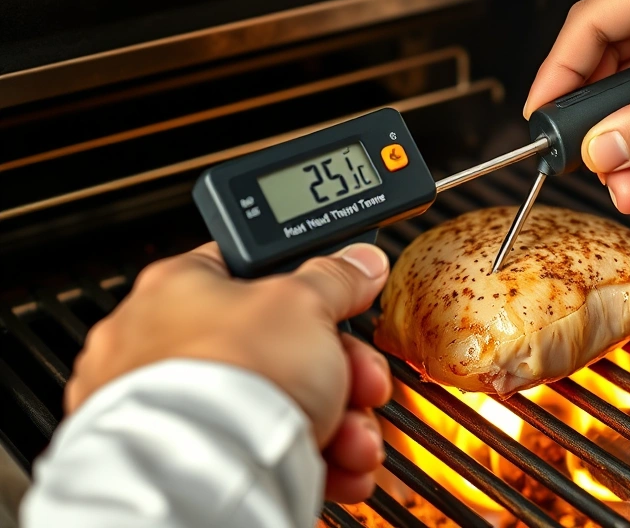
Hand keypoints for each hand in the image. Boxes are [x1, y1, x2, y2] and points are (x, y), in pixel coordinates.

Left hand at [66, 242, 392, 503]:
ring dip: (336, 420)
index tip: (344, 305)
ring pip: (275, 404)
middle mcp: (162, 346)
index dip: (308, 290)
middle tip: (363, 382)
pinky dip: (307, 457)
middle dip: (339, 372)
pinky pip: (260, 449)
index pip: (250, 273)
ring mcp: (172, 409)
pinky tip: (339, 467)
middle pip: (276, 349)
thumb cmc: (234, 376)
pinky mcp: (190, 460)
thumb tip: (359, 262)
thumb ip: (336, 278)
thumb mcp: (307, 303)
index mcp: (178, 288)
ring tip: (356, 439)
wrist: (212, 471)